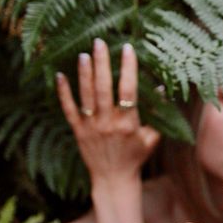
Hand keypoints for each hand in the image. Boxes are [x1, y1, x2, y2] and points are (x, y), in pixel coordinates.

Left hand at [56, 39, 159, 181]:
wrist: (113, 179)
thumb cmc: (136, 157)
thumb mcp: (152, 137)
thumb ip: (158, 115)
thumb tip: (162, 89)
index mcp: (129, 123)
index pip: (129, 90)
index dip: (128, 68)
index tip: (128, 49)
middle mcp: (108, 123)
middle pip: (104, 88)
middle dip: (102, 63)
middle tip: (99, 42)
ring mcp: (91, 127)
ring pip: (86, 95)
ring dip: (85, 74)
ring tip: (84, 54)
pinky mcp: (78, 131)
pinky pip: (69, 109)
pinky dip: (63, 93)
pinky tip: (60, 76)